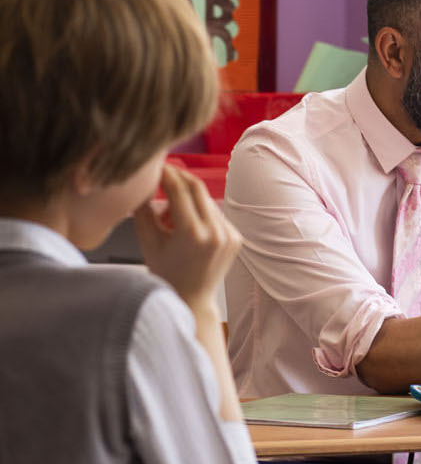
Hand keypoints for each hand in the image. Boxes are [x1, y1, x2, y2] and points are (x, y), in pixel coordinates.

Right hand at [134, 164, 241, 319]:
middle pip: (196, 188)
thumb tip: (141, 180)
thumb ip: (143, 208)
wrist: (191, 299)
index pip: (179, 189)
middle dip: (178, 177)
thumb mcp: (148, 240)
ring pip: (205, 200)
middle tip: (162, 172)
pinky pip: (215, 214)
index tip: (155, 164)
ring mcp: (229, 235)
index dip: (166, 172)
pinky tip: (186, 230)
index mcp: (193, 234)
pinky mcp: (236, 237)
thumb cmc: (165, 272)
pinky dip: (200, 213)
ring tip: (169, 220)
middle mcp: (216, 233)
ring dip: (187, 199)